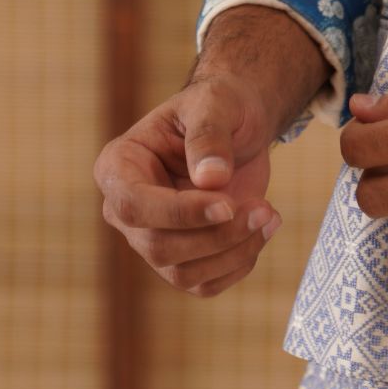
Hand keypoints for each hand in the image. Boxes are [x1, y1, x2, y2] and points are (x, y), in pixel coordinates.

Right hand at [92, 6, 323, 298]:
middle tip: (264, 208)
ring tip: (270, 215)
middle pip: (157, 247)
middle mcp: (126, 209)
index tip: (228, 205)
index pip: (135, 205)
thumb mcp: (216, 104)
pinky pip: (204, 284)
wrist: (238, 124)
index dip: (180, 213)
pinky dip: (239, 264)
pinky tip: (263, 230)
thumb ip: (209, 135)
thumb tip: (210, 179)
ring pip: (182, 273)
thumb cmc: (219, 107)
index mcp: (118, 167)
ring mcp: (151, 239)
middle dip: (217, 235)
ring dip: (233, 252)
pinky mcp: (181, 260)